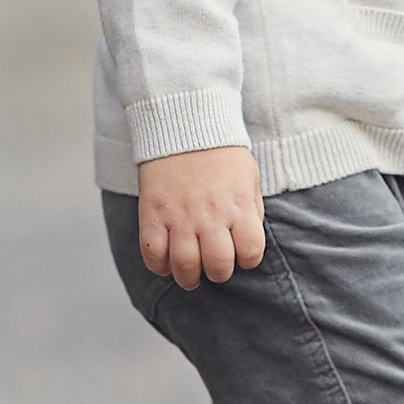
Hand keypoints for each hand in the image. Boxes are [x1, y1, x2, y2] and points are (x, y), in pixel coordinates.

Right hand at [137, 147, 265, 287]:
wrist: (185, 126)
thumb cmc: (221, 155)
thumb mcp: (249, 179)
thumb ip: (251, 212)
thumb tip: (246, 243)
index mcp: (239, 207)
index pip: (251, 253)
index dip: (248, 258)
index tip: (241, 252)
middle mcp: (210, 216)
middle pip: (218, 266)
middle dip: (219, 272)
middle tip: (213, 265)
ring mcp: (180, 217)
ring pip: (185, 267)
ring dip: (189, 277)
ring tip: (190, 274)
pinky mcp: (152, 214)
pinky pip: (152, 254)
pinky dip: (159, 265)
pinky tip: (165, 261)